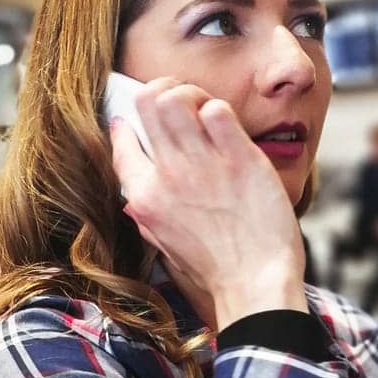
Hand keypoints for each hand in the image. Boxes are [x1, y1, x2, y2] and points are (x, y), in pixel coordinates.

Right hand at [111, 77, 307, 329]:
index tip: (146, 123)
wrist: (256, 286)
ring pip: (176, 95)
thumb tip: (136, 198)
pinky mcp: (240, 159)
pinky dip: (221, 111)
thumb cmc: (216, 273)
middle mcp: (168, 176)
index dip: (132, 123)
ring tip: (206, 111)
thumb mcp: (165, 248)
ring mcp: (203, 165)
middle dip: (164, 91)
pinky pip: (218, 110)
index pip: (121, 139)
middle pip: (147, 100)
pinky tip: (230, 129)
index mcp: (145, 198)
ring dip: (192, 94)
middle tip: (185, 105)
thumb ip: (148, 217)